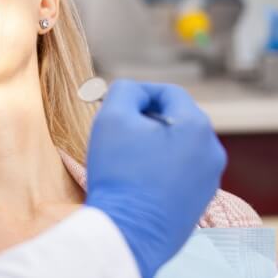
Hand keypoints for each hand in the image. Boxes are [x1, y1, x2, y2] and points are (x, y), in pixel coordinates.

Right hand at [84, 80, 226, 277]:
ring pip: (178, 146)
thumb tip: (132, 91)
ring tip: (125, 157)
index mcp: (197, 127)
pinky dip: (158, 168)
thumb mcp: (112, 118)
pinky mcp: (199, 201)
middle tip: (117, 130)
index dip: (138, 92)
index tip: (114, 102)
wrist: (127, 232)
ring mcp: (209, 179)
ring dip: (153, 144)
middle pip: (176, 120)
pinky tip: (136, 179)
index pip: (168, 92)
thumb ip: (124, 91)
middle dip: (146, 120)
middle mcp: (212, 151)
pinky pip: (179, 172)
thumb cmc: (119, 173)